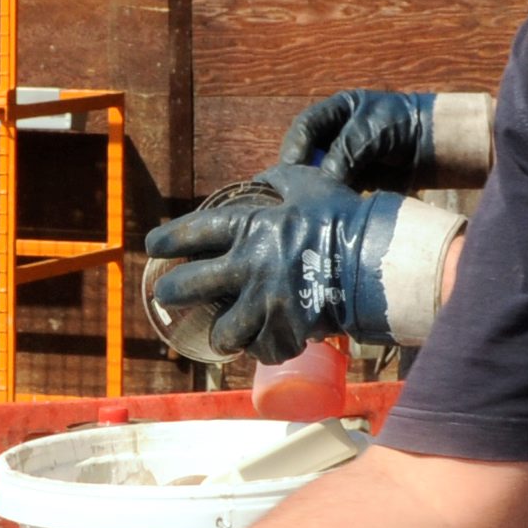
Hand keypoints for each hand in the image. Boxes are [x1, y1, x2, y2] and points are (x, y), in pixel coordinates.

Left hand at [141, 165, 414, 361]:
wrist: (375, 259)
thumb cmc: (341, 216)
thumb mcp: (307, 185)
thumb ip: (280, 180)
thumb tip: (266, 177)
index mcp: (249, 228)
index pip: (191, 234)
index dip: (166, 240)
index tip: (153, 246)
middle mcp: (248, 268)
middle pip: (189, 287)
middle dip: (171, 293)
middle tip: (167, 295)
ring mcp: (265, 304)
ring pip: (223, 332)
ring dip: (221, 333)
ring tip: (223, 333)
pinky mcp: (286, 332)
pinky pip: (264, 349)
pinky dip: (264, 348)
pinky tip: (266, 343)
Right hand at [280, 89, 442, 188]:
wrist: (431, 144)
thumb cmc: (401, 125)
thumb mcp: (370, 130)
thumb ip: (346, 151)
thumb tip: (325, 181)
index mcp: (334, 112)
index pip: (305, 127)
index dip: (295, 147)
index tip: (291, 169)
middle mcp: (332, 135)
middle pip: (307, 154)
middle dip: (301, 172)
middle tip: (296, 191)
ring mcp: (341, 158)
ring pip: (318, 175)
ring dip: (314, 189)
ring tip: (311, 204)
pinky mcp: (352, 180)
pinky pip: (335, 190)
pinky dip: (332, 200)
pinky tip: (329, 210)